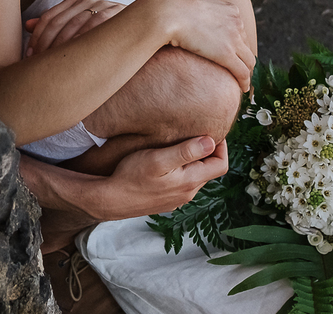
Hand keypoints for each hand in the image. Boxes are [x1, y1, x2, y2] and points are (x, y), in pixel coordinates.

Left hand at [24, 0, 123, 55]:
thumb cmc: (106, 34)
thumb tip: (27, 26)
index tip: (30, 56)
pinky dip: (84, 40)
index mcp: (76, 1)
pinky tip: (76, 57)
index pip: (49, 18)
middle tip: (38, 64)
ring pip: (75, 25)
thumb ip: (55, 26)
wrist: (146, 24)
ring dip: (62, 46)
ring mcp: (104, 6)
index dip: (37, 37)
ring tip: (54, 65)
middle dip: (46, 44)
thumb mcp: (80, 28)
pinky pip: (96, 26)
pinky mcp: (118, 13)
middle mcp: (89, 1)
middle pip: (59, 22)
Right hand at [96, 136, 228, 219]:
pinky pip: (181, 184)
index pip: (220, 165)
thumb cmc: (132, 176)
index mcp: (190, 182)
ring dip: (193, 161)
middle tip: (195, 133)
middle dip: (207, 152)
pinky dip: (180, 171)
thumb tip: (211, 142)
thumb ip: (186, 151)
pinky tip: (165, 163)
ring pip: (194, 177)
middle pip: (208, 171)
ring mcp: (176, 199)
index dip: (221, 147)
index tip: (211, 131)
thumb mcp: (158, 159)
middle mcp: (187, 193)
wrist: (110, 199)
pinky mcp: (165, 201)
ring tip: (179, 145)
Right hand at [148, 0, 254, 92]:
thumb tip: (193, 14)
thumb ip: (201, 10)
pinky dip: (244, 81)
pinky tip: (242, 88)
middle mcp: (236, 22)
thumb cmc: (172, 7)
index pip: (240, 31)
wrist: (168, 12)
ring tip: (243, 81)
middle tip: (240, 69)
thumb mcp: (194, 3)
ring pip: (249, 60)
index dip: (237, 44)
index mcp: (229, 10)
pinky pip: (242, 71)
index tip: (234, 53)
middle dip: (244, 57)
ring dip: (247, 71)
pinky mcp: (225, 53)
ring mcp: (233, 38)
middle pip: (246, 45)